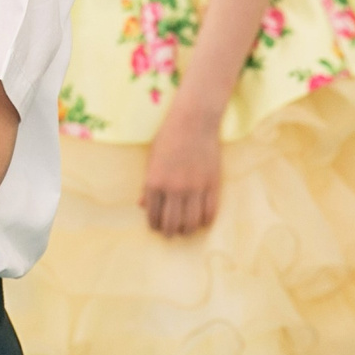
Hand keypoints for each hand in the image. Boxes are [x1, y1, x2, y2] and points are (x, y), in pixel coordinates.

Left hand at [141, 103, 221, 236]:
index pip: (153, 215)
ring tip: (186, 229)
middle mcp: (173, 188)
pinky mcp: (212, 184)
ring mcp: (194, 187)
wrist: (194, 120)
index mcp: (154, 182)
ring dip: (187, 230)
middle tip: (171, 233)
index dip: (154, 225)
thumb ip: (147, 185)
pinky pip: (209, 212)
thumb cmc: (169, 137)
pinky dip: (205, 221)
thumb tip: (141, 206)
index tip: (157, 227)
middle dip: (169, 232)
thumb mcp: (152, 160)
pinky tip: (202, 220)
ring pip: (191, 222)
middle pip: (171, 223)